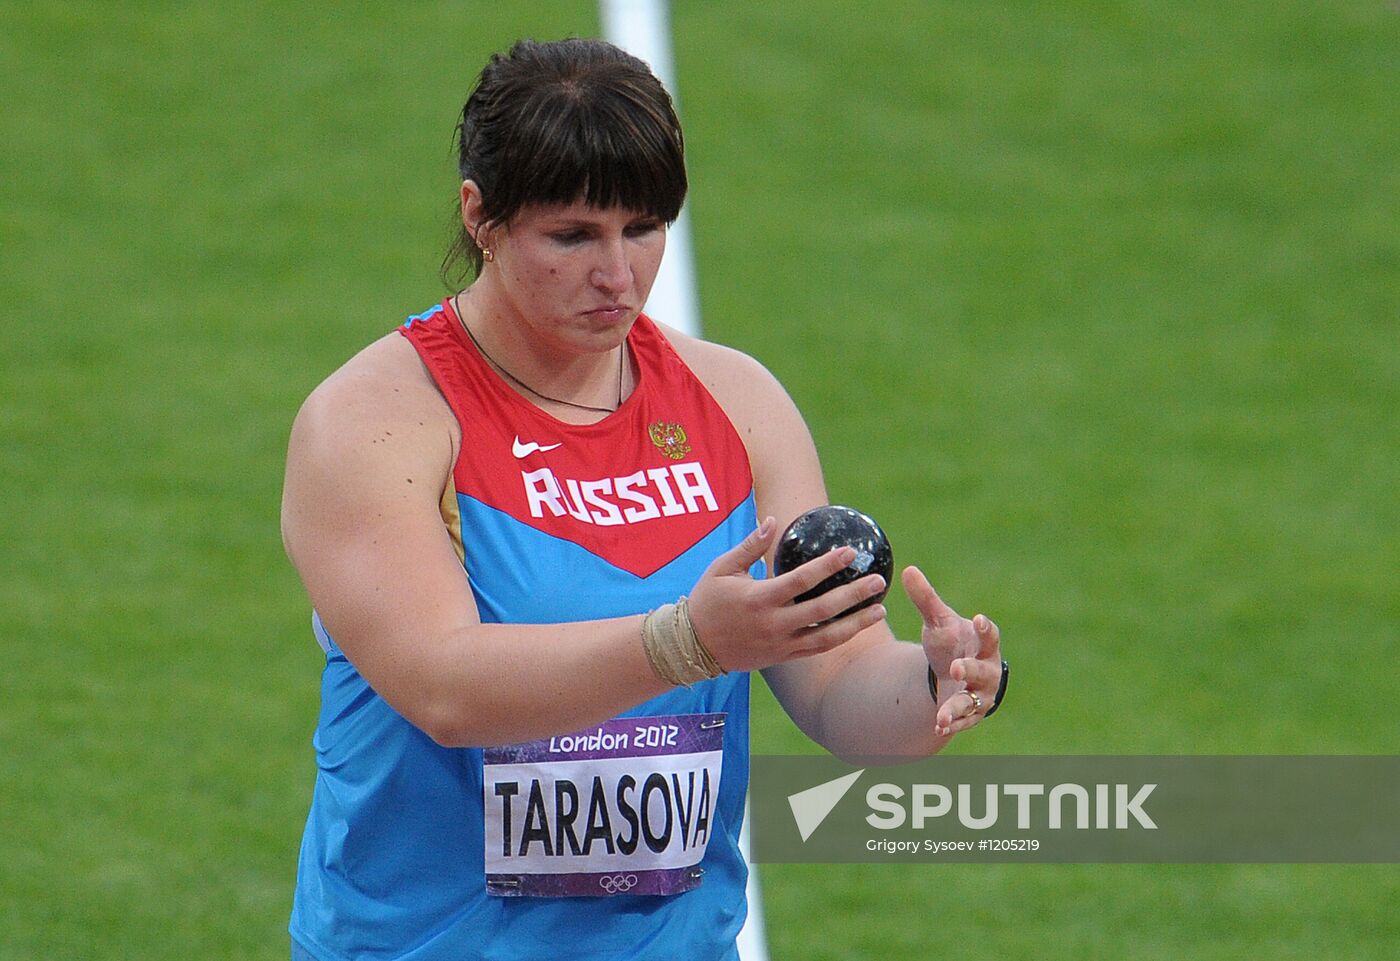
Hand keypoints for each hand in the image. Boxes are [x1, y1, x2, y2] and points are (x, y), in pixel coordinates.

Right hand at [686, 517, 888, 673]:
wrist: (693, 647)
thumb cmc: (707, 600)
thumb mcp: (722, 568)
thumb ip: (750, 545)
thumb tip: (773, 520)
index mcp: (758, 598)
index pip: (801, 580)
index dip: (827, 565)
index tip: (850, 551)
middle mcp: (773, 624)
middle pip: (822, 609)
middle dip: (853, 595)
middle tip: (877, 580)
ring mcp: (780, 644)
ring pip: (826, 636)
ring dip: (856, 623)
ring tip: (880, 609)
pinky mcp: (782, 657)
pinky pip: (817, 648)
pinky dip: (840, 637)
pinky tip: (858, 626)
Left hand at [901, 565, 1002, 736]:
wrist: (953, 672)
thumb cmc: (951, 642)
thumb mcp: (937, 621)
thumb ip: (925, 599)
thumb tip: (907, 569)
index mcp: (982, 643)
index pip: (989, 635)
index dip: (986, 628)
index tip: (979, 618)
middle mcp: (986, 669)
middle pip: (982, 671)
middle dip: (971, 670)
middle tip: (957, 668)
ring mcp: (979, 694)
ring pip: (973, 702)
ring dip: (959, 708)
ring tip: (944, 716)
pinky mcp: (969, 714)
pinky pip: (963, 721)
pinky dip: (951, 724)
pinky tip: (938, 727)